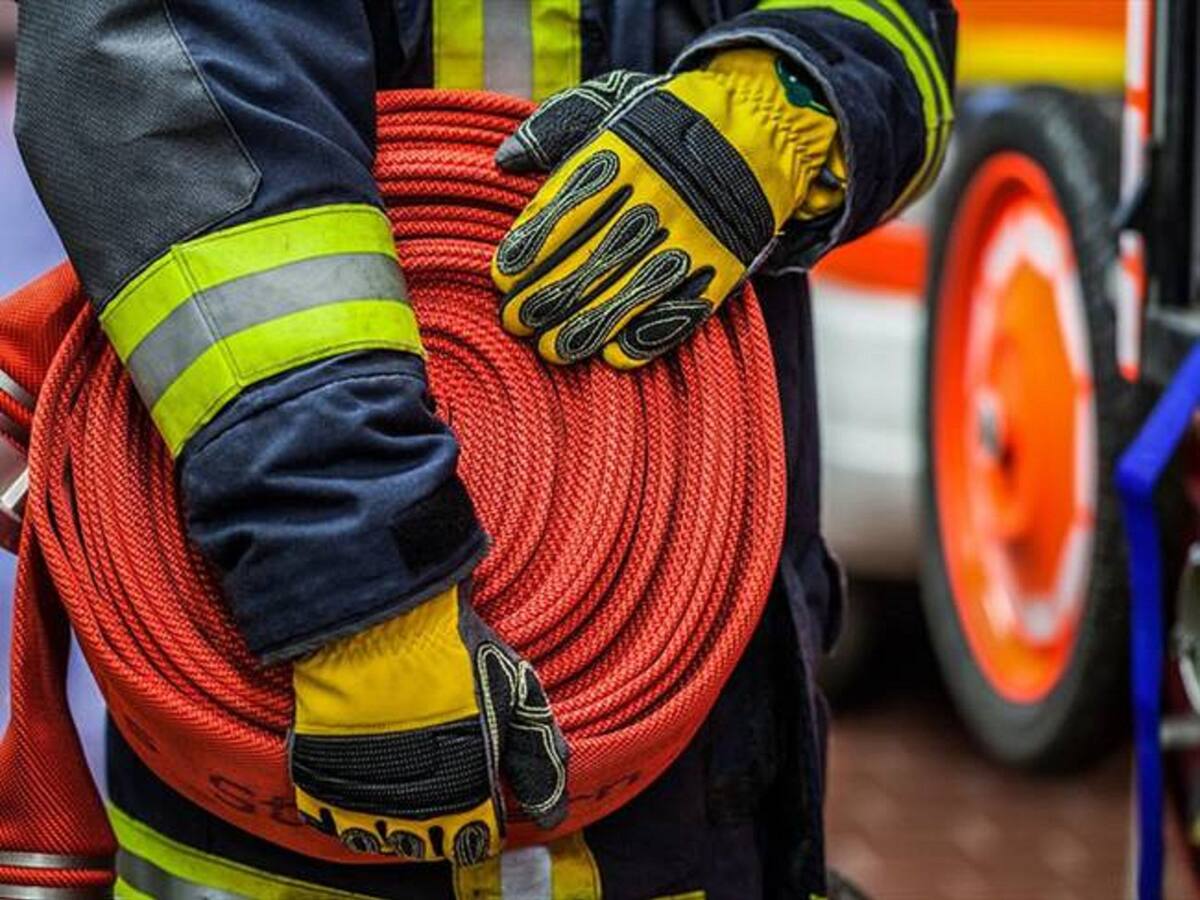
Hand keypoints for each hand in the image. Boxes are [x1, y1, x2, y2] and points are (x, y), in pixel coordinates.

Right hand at [289, 584, 567, 864]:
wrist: (383, 619)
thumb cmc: (455, 651)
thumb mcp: (518, 694)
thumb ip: (539, 759)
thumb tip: (551, 816)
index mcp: (468, 794)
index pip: (477, 841)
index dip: (481, 820)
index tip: (478, 797)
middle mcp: (414, 809)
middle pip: (429, 843)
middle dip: (440, 818)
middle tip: (440, 775)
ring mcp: (362, 797)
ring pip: (379, 836)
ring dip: (393, 816)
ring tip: (402, 773)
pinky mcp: (319, 778)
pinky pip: (331, 818)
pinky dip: (346, 807)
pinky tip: (364, 774)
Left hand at [492, 50, 843, 368]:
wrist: (762, 128)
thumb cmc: (665, 121)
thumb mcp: (611, 100)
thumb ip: (554, 127)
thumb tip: (504, 161)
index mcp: (624, 152)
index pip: (567, 207)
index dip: (532, 248)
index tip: (503, 278)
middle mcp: (659, 195)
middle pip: (595, 256)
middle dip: (550, 296)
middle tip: (517, 322)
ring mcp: (696, 234)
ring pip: (634, 290)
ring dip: (589, 326)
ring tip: (554, 349)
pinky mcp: (725, 265)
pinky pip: (685, 309)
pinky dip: (650, 336)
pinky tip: (615, 354)